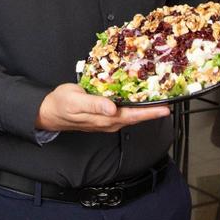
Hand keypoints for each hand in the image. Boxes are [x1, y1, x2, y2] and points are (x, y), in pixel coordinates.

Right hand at [35, 83, 169, 132]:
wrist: (50, 112)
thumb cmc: (62, 105)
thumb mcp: (76, 102)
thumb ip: (94, 105)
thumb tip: (112, 109)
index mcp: (105, 119)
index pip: (133, 116)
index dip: (150, 113)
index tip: (166, 108)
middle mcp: (109, 121)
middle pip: (136, 116)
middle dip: (153, 109)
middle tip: (169, 98)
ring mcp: (108, 119)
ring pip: (131, 114)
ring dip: (145, 107)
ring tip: (159, 97)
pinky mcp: (105, 115)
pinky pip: (123, 110)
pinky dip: (134, 104)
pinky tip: (138, 97)